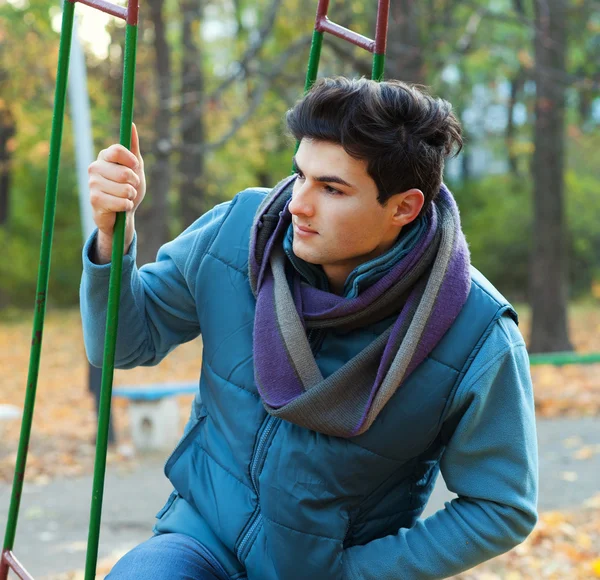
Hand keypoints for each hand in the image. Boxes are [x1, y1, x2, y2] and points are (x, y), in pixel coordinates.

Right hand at [88, 123, 144, 262]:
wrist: (121, 213)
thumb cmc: (128, 188)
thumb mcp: (135, 167)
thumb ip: (134, 148)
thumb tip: (133, 125)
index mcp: (104, 156)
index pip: (119, 150)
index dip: (132, 162)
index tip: (135, 168)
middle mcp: (95, 167)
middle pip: (125, 173)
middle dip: (134, 184)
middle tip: (129, 187)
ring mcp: (92, 183)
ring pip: (125, 189)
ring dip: (131, 196)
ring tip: (124, 198)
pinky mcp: (94, 199)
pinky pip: (121, 202)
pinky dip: (127, 206)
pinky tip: (121, 207)